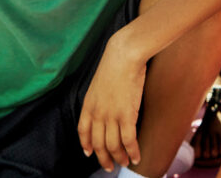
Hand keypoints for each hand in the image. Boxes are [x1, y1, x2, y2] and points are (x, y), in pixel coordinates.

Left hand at [78, 35, 146, 171]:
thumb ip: (100, 95)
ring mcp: (112, 116)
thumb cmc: (115, 62)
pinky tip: (137, 157)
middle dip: (104, 158)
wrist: (124, 54)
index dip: (86, 144)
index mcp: (89, 104)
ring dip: (119, 158)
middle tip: (110, 166)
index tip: (89, 153)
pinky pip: (128, 141)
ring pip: (113, 146)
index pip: (83, 131)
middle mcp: (97, 114)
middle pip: (98, 143)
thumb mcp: (100, 80)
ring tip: (125, 163)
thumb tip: (107, 101)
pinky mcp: (127, 115)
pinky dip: (133, 152)